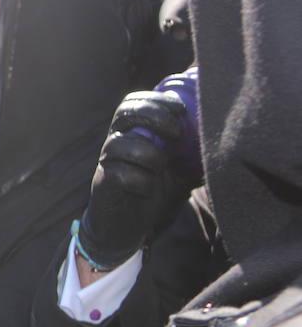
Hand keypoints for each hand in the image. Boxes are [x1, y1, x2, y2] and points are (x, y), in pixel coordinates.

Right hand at [78, 90, 190, 270]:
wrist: (130, 226)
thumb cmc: (158, 192)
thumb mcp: (182, 168)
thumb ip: (195, 152)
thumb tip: (224, 137)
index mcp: (132, 133)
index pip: (134, 102)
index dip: (156, 100)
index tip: (181, 110)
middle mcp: (116, 142)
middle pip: (124, 113)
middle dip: (152, 116)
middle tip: (176, 131)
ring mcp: (107, 162)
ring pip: (119, 144)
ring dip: (148, 154)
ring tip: (162, 167)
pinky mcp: (103, 184)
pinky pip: (117, 174)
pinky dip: (138, 181)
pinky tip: (148, 190)